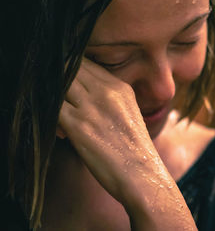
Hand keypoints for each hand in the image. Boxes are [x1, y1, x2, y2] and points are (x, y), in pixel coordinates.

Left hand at [58, 58, 196, 229]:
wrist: (142, 175)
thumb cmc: (133, 150)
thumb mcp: (129, 114)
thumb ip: (108, 98)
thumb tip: (80, 95)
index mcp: (121, 87)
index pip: (86, 63)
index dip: (70, 71)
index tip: (67, 87)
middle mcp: (107, 92)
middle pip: (70, 68)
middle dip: (58, 79)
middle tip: (60, 102)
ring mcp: (92, 107)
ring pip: (58, 83)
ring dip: (52, 96)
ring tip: (61, 118)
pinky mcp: (79, 125)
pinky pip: (51, 106)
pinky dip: (48, 113)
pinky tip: (60, 131)